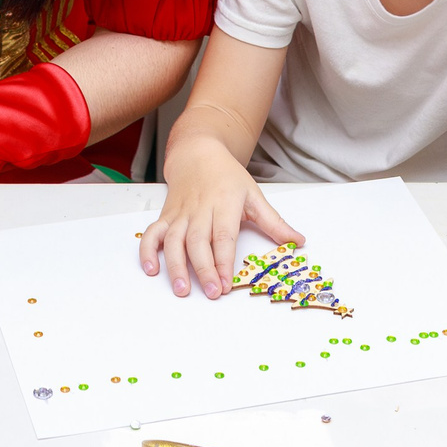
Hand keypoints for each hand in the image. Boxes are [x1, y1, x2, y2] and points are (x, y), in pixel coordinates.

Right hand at [139, 133, 303, 296]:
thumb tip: (298, 241)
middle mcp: (200, 208)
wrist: (197, 153)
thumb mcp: (254, 195)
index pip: (223, 235)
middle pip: (198, 240)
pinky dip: (148, 250)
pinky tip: (151, 269)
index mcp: (224, 202)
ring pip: (173, 240)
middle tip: (212, 292)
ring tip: (182, 289)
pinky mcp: (166, 216)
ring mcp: (180, 213)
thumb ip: (274, 222)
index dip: (224, 260)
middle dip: (203, 268)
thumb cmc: (227, 176)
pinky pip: (152, 233)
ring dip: (176, 265)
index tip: (227, 283)